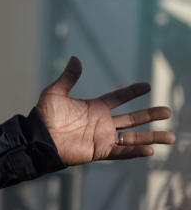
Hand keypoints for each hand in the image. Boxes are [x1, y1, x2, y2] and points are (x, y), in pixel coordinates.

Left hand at [35, 56, 174, 165]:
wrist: (38, 137)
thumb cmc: (44, 116)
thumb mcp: (55, 93)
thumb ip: (68, 78)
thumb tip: (75, 58)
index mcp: (94, 108)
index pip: (118, 98)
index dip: (132, 92)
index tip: (147, 86)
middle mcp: (102, 123)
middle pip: (132, 118)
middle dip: (150, 114)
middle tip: (168, 111)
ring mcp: (103, 137)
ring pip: (133, 137)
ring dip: (151, 137)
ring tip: (170, 137)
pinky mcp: (100, 150)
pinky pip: (121, 151)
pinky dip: (135, 151)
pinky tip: (150, 151)